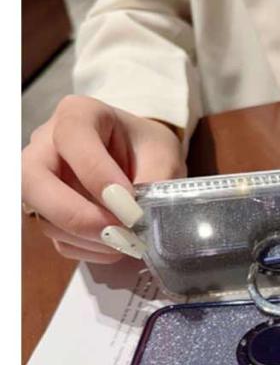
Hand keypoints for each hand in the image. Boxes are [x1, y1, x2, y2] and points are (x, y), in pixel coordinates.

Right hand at [22, 96, 184, 262]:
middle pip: (32, 179)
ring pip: (44, 216)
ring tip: (129, 241)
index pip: (72, 137)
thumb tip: (143, 219)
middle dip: (75, 214)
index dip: (97, 174)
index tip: (129, 204)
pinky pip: (59, 238)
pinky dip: (89, 250)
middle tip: (119, 232)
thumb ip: (155, 181)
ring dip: (88, 238)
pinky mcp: (51, 212)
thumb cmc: (149, 149)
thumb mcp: (163, 156)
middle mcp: (49, 144)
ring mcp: (44, 181)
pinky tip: (118, 245)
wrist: (143, 158)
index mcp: (79, 115)